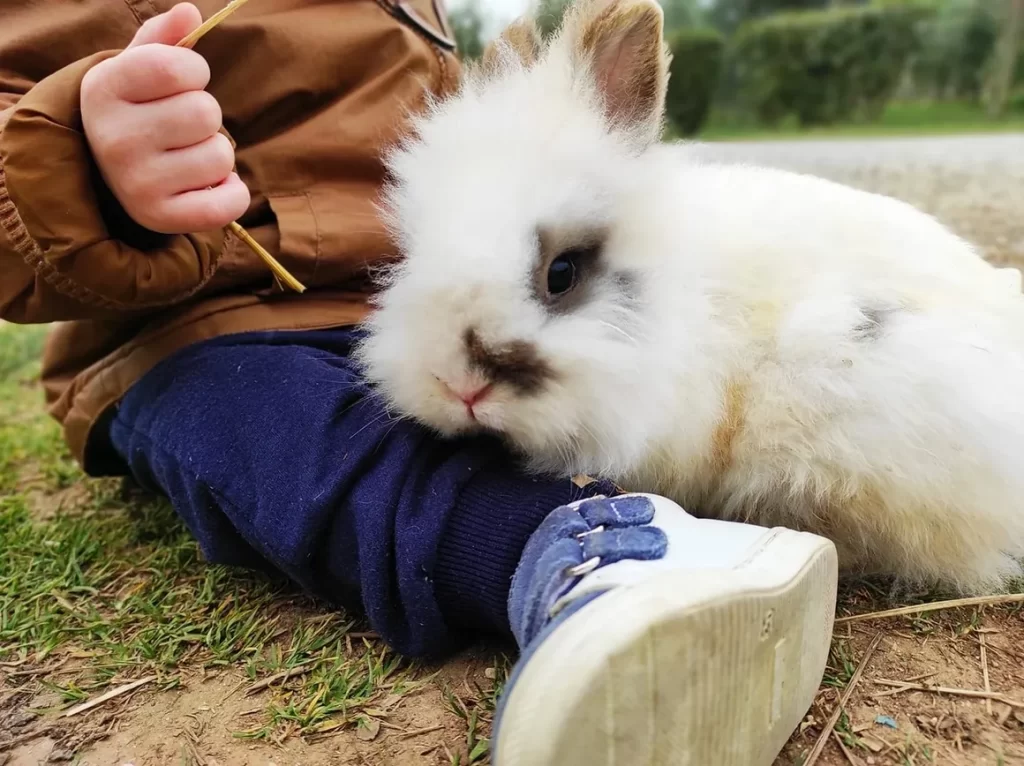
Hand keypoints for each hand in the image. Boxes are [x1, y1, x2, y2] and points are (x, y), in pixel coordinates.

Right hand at [80, 3, 249, 233]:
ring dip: (217, 154)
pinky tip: (206, 187)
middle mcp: (114, 139)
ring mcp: (135, 183)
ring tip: (187, 157)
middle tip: (181, 129)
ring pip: (221, 155)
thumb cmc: (136, 111)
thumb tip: (190, 12)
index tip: (180, 83)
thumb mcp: (137, 69)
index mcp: (104, 90)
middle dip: (207, 117)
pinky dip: (232, 193)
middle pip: (206, 112)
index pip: (175, 66)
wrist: (108, 175)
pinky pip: (230, 201)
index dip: (194, 71)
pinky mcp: (161, 218)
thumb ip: (164, 39)